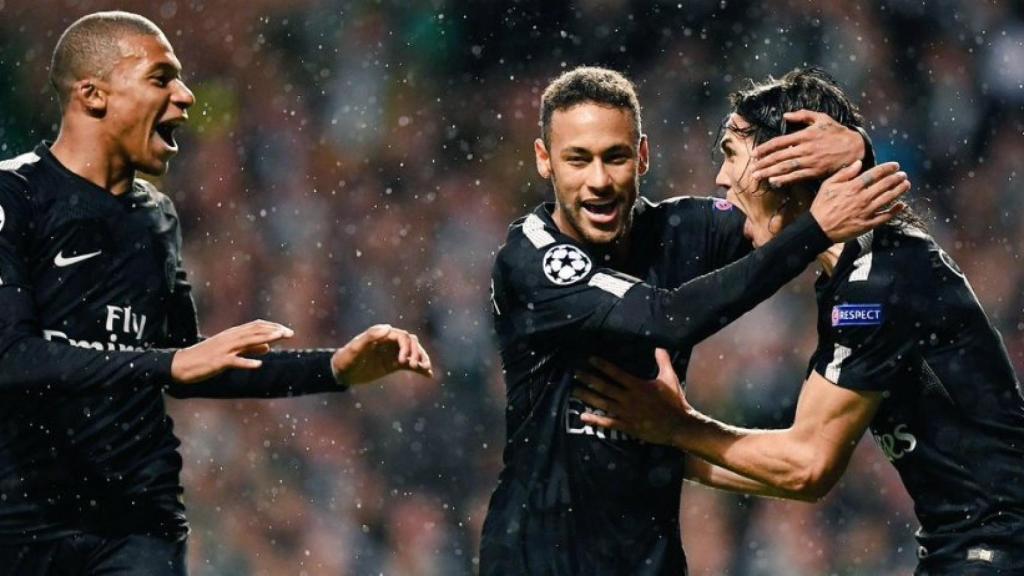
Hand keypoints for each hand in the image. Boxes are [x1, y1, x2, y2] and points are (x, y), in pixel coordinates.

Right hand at [171, 320, 293, 383]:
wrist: (181, 364)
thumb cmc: (206, 358)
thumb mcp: (230, 351)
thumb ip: (249, 348)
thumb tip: (268, 347)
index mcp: (232, 335)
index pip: (256, 326)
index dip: (272, 326)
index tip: (286, 330)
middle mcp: (229, 338)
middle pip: (254, 331)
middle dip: (273, 331)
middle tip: (290, 333)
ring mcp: (224, 349)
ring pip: (247, 341)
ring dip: (264, 339)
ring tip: (279, 338)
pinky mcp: (218, 362)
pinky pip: (234, 361)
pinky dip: (246, 362)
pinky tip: (258, 364)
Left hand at [331, 324, 432, 386]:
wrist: (341, 372)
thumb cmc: (346, 358)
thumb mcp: (355, 348)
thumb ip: (370, 336)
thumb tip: (389, 327)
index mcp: (383, 335)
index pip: (402, 336)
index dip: (407, 347)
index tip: (403, 361)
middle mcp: (390, 342)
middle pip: (412, 343)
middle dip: (416, 352)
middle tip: (413, 366)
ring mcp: (393, 353)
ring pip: (414, 352)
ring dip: (422, 358)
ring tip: (426, 369)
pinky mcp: (394, 364)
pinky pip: (411, 364)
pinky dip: (420, 368)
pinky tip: (428, 375)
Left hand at [572, 349, 691, 445]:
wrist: (679, 426)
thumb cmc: (674, 401)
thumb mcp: (670, 378)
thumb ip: (663, 361)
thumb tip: (659, 346)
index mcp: (638, 385)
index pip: (616, 373)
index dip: (602, 365)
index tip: (590, 359)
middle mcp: (628, 398)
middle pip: (604, 387)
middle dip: (589, 379)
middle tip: (575, 373)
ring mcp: (626, 413)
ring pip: (603, 403)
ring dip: (587, 396)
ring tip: (574, 390)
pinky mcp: (627, 426)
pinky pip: (608, 422)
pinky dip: (595, 420)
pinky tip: (583, 416)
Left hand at [751, 110, 865, 187]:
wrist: (856, 147)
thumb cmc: (837, 132)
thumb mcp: (822, 118)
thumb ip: (803, 115)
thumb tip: (785, 115)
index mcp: (805, 135)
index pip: (780, 141)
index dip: (765, 148)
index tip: (755, 153)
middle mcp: (805, 148)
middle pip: (779, 156)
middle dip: (763, 163)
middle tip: (751, 168)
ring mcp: (810, 161)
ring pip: (785, 167)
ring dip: (770, 172)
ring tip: (757, 176)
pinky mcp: (816, 171)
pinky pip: (797, 176)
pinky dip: (785, 180)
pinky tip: (774, 182)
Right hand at [809, 160, 908, 242]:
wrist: (818, 228)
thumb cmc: (821, 206)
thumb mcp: (828, 185)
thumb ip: (844, 173)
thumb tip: (858, 163)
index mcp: (852, 187)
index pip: (874, 174)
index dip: (887, 168)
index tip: (896, 165)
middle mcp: (862, 198)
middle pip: (884, 185)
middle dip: (896, 178)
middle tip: (903, 174)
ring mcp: (866, 211)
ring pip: (888, 199)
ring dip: (899, 191)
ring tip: (906, 185)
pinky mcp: (867, 224)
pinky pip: (885, 216)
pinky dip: (895, 211)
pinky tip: (901, 205)